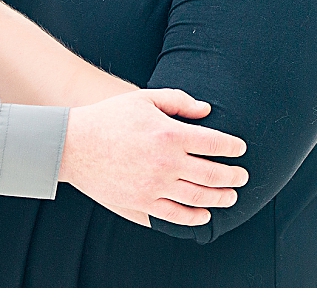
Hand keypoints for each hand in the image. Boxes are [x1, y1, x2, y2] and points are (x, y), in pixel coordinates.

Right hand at [62, 89, 248, 226]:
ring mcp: (154, 187)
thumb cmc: (109, 118)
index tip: (240, 149)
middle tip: (243, 176)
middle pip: (213, 174)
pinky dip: (194, 217)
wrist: (72, 145)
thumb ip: (179, 101)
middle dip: (234, 176)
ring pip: (198, 198)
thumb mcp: (145, 99)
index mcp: (170, 134)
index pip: (215, 144)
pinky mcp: (141, 203)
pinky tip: (205, 215)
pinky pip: (175, 216)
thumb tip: (206, 110)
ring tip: (231, 196)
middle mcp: (166, 163)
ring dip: (220, 198)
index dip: (233, 148)